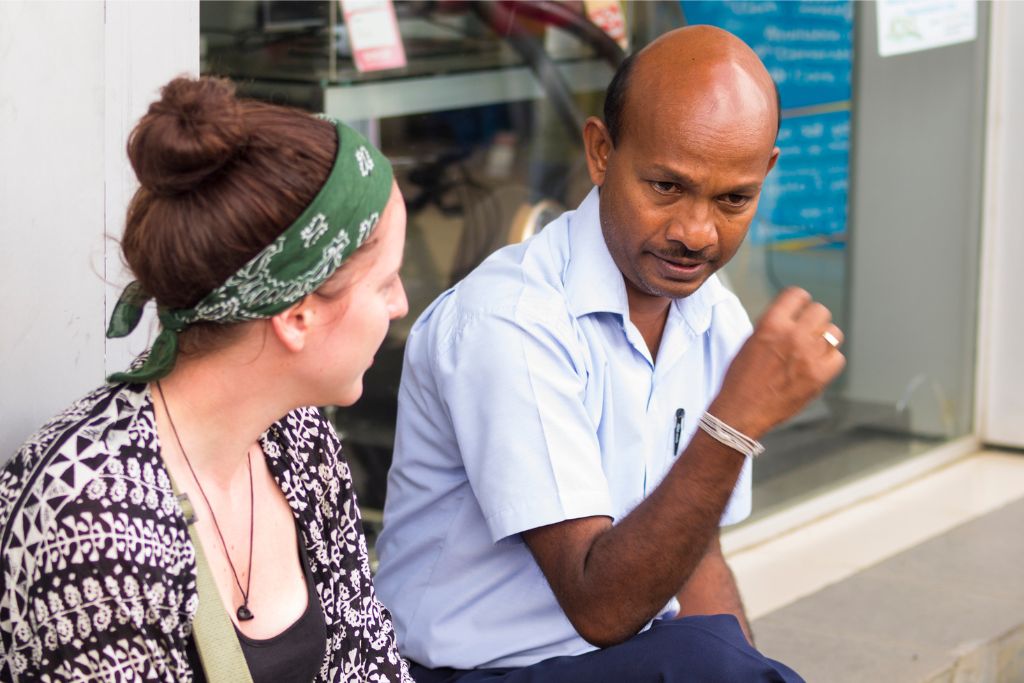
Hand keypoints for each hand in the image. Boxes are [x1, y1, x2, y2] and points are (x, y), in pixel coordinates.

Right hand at [709, 287, 844, 438]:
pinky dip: (829, 361)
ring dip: (824, 339)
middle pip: (821, 311)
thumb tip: (793, 318)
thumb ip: (774, 325)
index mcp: (771, 324)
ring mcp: (809, 356)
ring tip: (811, 350)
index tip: (798, 309)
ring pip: (834, 333)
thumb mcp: (750, 341)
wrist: (741, 411)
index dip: (798, 302)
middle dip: (813, 320)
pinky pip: (838, 357)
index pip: (797, 294)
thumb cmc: (741, 379)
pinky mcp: (820, 376)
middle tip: (806, 332)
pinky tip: (815, 366)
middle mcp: (792, 336)